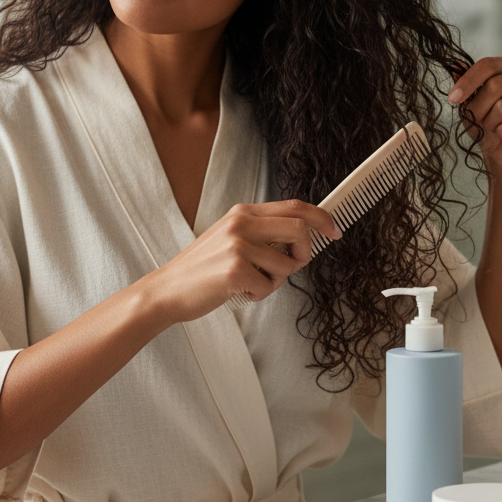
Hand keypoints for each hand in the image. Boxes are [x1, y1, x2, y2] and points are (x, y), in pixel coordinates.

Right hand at [147, 200, 341, 321]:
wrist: (167, 290)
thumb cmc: (202, 270)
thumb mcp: (231, 238)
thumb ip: (263, 232)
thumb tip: (303, 236)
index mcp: (242, 212)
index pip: (295, 206)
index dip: (322, 217)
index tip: (335, 230)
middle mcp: (241, 223)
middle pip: (300, 229)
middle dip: (305, 252)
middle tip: (293, 265)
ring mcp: (237, 245)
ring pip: (286, 264)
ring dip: (275, 280)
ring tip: (251, 282)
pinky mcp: (234, 269)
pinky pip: (268, 286)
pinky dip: (259, 294)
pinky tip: (239, 290)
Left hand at [448, 56, 501, 178]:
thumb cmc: (487, 126)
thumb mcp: (469, 105)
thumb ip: (464, 84)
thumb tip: (454, 65)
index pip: (488, 65)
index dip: (468, 82)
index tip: (452, 99)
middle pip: (495, 85)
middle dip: (478, 108)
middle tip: (478, 121)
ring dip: (491, 122)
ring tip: (493, 128)